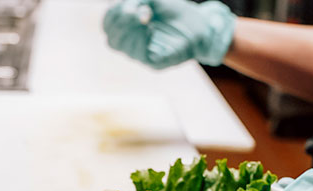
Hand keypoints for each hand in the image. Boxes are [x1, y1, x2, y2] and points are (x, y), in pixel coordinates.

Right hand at [103, 0, 235, 68]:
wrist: (203, 25)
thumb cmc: (178, 12)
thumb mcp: (155, 1)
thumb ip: (137, 2)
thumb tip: (127, 11)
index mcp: (131, 30)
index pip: (108, 27)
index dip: (112, 15)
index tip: (127, 4)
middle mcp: (134, 45)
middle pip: (112, 40)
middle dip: (119, 22)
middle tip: (136, 10)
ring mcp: (144, 56)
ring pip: (122, 48)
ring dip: (130, 29)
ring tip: (146, 17)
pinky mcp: (155, 63)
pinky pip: (139, 55)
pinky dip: (141, 39)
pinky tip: (150, 29)